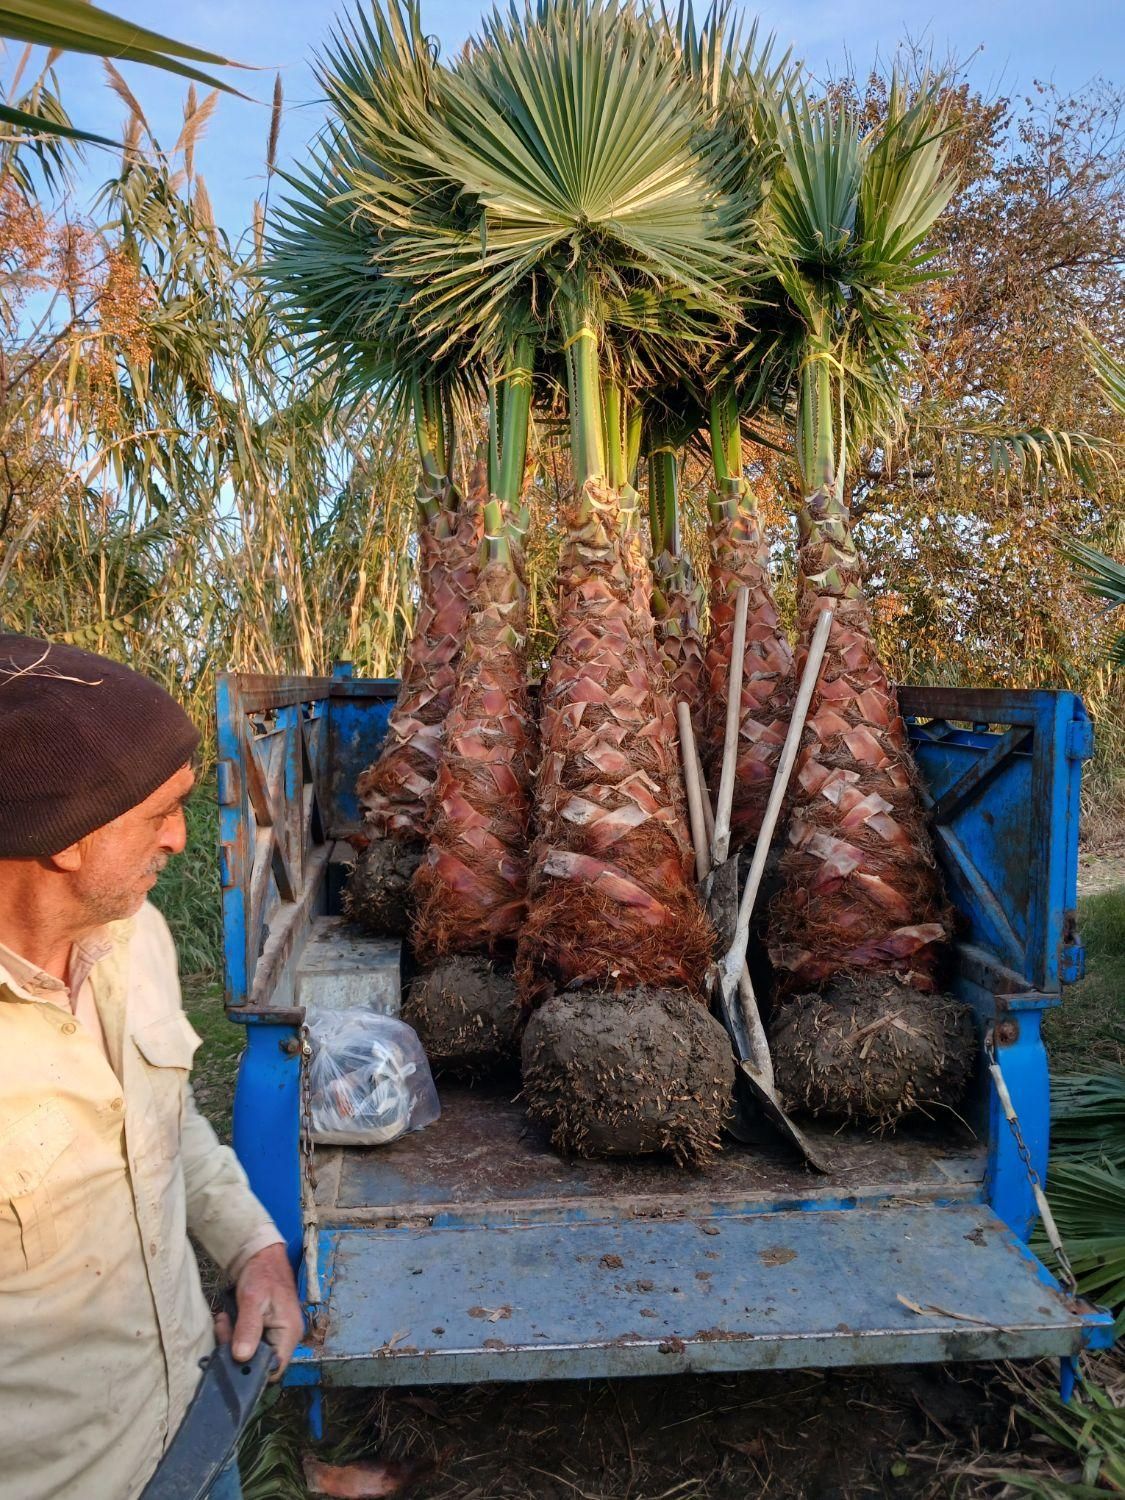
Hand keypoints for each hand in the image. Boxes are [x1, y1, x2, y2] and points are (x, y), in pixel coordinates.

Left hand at [230, 1243, 304, 1378]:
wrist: (262, 1254)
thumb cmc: (262, 1273)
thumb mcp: (253, 1299)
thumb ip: (248, 1328)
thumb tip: (241, 1357)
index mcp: (289, 1332)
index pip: (274, 1368)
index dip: (253, 1370)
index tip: (232, 1359)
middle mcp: (286, 1337)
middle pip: (260, 1361)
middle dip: (237, 1350)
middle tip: (223, 1329)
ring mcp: (276, 1333)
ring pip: (252, 1352)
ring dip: (233, 1340)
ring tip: (223, 1320)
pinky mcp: (266, 1328)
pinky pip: (249, 1340)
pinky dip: (236, 1333)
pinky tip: (227, 1319)